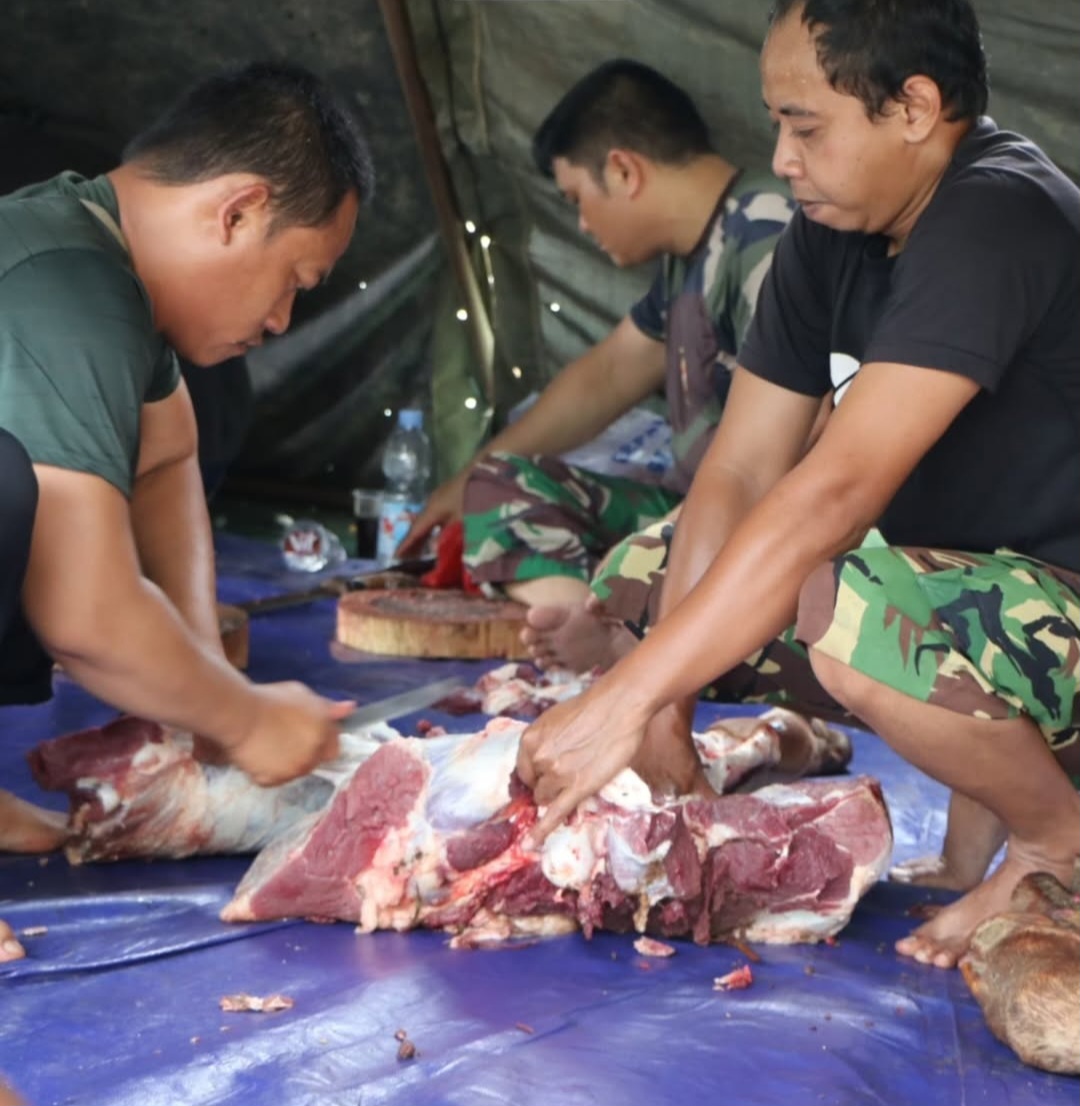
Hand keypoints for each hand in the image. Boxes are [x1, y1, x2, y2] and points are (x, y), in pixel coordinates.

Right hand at [219, 682, 354, 786]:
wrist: (241, 715)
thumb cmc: (271, 700)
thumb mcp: (302, 695)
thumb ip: (327, 706)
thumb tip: (350, 709)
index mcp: (324, 732)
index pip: (333, 748)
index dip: (321, 742)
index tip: (306, 736)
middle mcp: (314, 754)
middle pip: (314, 761)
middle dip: (305, 753)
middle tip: (284, 739)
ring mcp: (294, 770)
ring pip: (295, 771)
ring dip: (287, 762)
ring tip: (269, 745)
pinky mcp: (273, 780)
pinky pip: (274, 779)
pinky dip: (267, 771)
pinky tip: (258, 755)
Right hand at [396, 473, 466, 558]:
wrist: (483, 471)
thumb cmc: (472, 497)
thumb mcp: (461, 520)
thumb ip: (447, 536)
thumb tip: (433, 549)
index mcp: (432, 510)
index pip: (416, 530)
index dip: (406, 544)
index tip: (396, 556)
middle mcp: (431, 503)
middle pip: (419, 525)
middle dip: (412, 542)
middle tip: (405, 558)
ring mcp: (439, 498)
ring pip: (426, 521)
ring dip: (422, 535)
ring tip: (417, 551)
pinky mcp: (447, 496)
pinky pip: (434, 516)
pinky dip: (431, 528)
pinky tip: (433, 535)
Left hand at [516, 679, 651, 842]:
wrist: (618, 706)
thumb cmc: (592, 708)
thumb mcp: (555, 719)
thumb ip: (545, 740)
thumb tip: (544, 758)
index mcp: (530, 739)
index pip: (523, 770)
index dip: (535, 775)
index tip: (545, 776)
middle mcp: (538, 758)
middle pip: (534, 786)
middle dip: (547, 784)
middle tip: (567, 774)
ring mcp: (557, 774)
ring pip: (545, 799)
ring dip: (556, 795)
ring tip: (576, 780)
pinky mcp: (577, 787)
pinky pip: (554, 815)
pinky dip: (540, 832)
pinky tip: (531, 845)